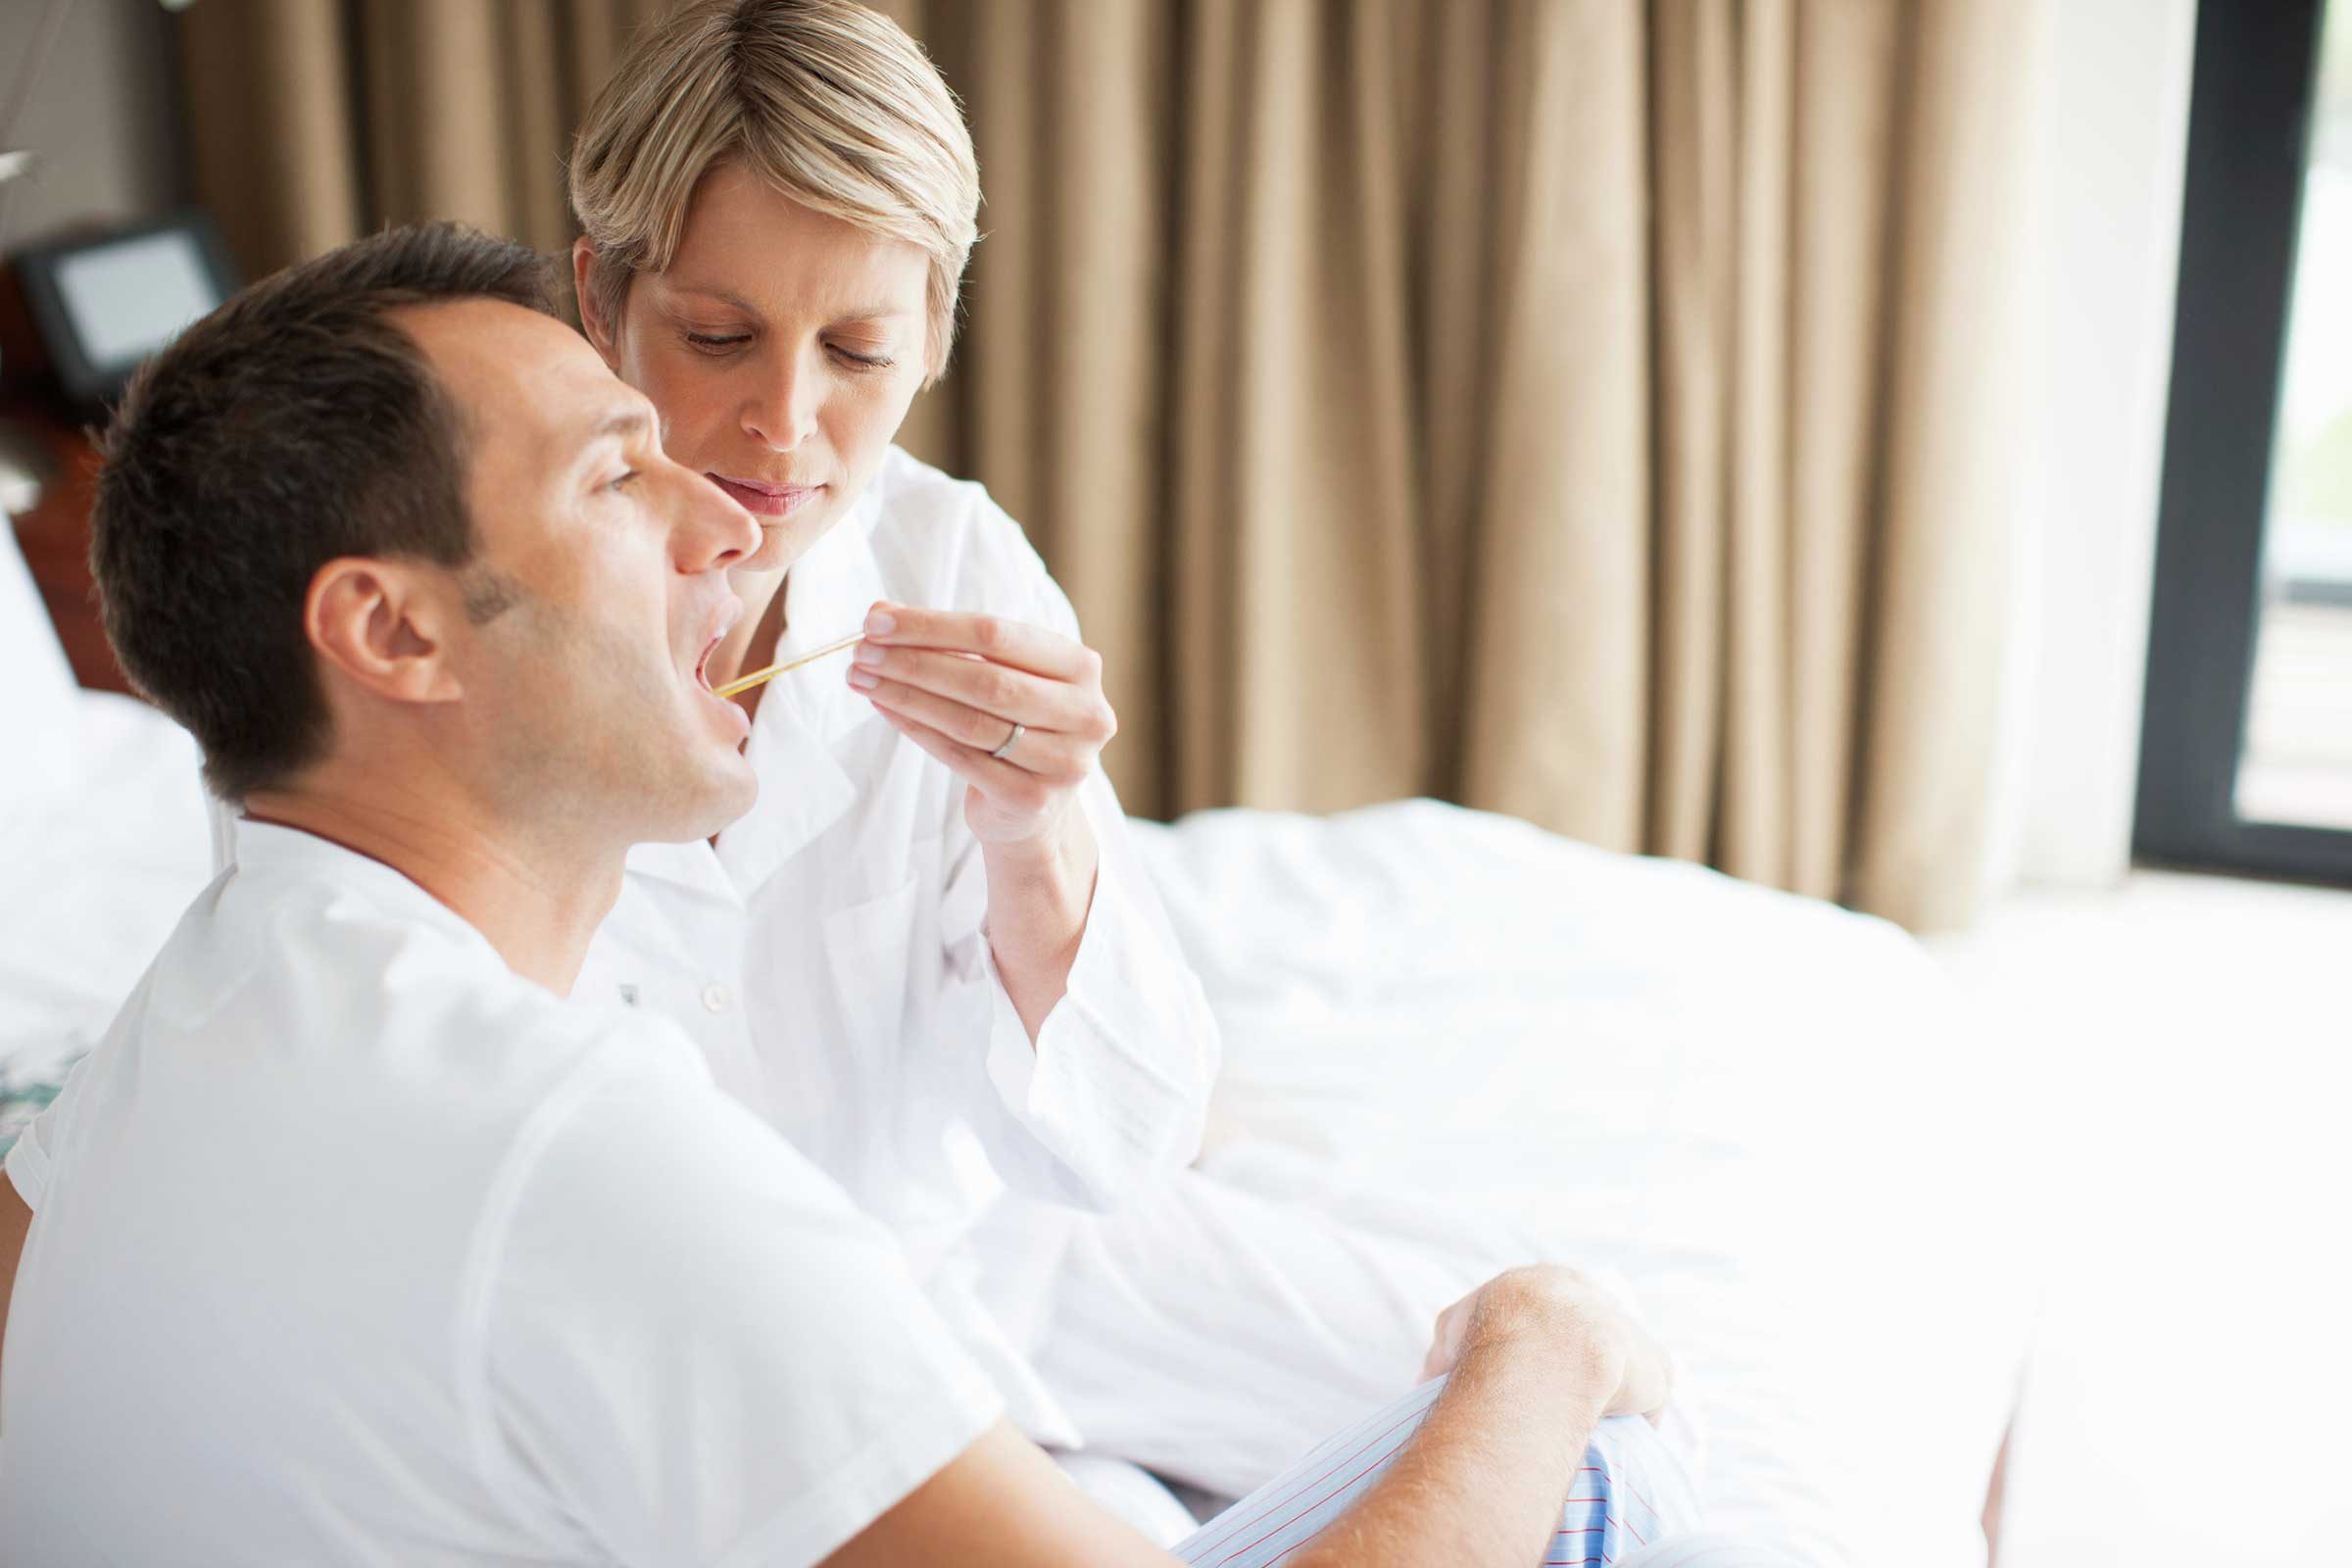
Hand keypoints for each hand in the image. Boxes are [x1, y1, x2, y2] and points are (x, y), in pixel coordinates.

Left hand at [847, 602, 1117, 847]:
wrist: (1036, 808)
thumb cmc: (1014, 723)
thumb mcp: (999, 674)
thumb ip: (951, 642)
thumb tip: (882, 611)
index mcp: (1080, 667)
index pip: (998, 634)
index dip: (932, 625)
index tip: (876, 619)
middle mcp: (1084, 713)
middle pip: (985, 679)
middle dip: (914, 661)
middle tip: (862, 652)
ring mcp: (1063, 761)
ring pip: (970, 721)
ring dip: (908, 696)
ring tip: (863, 679)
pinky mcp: (1032, 800)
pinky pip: (961, 758)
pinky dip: (917, 730)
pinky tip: (886, 708)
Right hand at [1419, 1265, 1672, 1421]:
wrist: (1549, 1343)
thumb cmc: (1494, 1331)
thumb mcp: (1453, 1331)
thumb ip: (1447, 1352)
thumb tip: (1430, 1378)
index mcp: (1552, 1282)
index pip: (1550, 1316)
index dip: (1535, 1349)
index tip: (1523, 1382)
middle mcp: (1597, 1298)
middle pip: (1589, 1342)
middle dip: (1575, 1374)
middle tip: (1552, 1412)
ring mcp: (1630, 1333)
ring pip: (1619, 1371)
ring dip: (1605, 1397)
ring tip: (1579, 1432)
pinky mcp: (1658, 1370)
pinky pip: (1644, 1404)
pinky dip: (1627, 1424)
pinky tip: (1608, 1443)